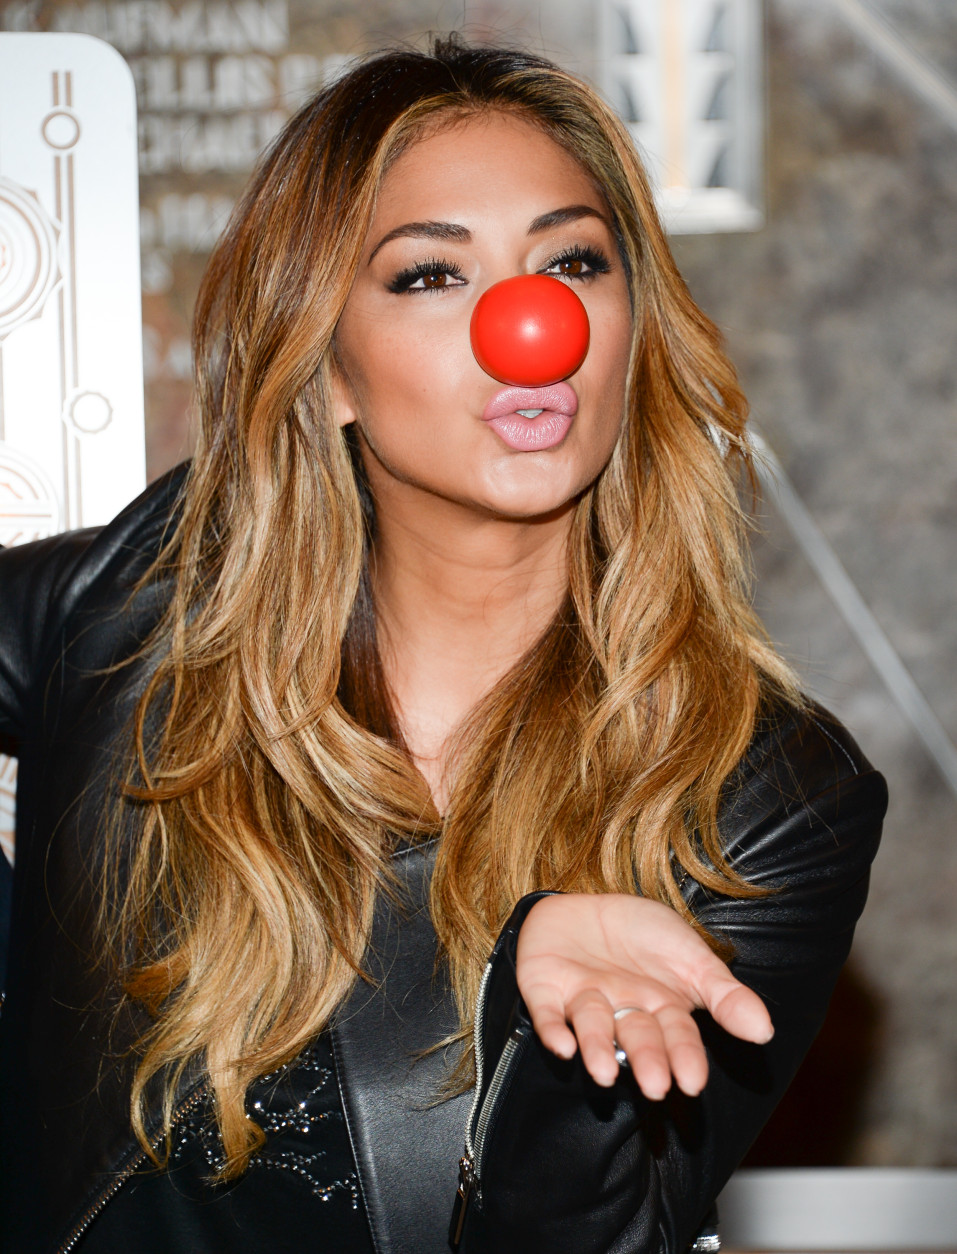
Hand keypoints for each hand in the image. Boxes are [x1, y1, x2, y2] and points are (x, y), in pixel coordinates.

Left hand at [515, 893, 773, 1098]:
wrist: (588, 904)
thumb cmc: (642, 936)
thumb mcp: (690, 956)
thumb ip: (725, 994)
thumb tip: (765, 1030)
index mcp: (659, 1007)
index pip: (675, 1036)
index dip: (683, 1057)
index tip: (692, 1082)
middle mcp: (621, 1010)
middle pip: (634, 1036)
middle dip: (645, 1059)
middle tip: (655, 1085)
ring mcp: (581, 1000)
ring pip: (590, 1027)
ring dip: (597, 1047)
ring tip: (604, 1071)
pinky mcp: (544, 988)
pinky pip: (545, 1011)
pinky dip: (550, 1027)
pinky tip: (559, 1045)